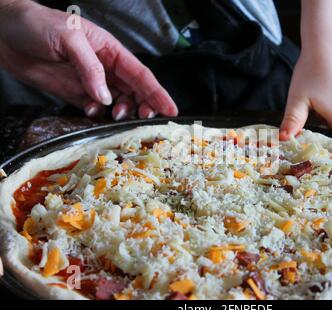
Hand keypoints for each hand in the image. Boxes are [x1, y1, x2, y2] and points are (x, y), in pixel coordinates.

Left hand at [0, 0, 177, 119]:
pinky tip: (91, 111)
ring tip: (116, 115)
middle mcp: (104, 67)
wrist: (2, 32)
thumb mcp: (68, 39)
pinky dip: (96, 113)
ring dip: (121, 111)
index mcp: (110, 50)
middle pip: (134, 90)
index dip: (157, 92)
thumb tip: (106, 98)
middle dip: (144, 105)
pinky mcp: (73, 92)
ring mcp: (89, 81)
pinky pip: (93, 108)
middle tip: (145, 118)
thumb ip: (90, 69)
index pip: (140, 74)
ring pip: (117, 101)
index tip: (171, 109)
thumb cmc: (37, 24)